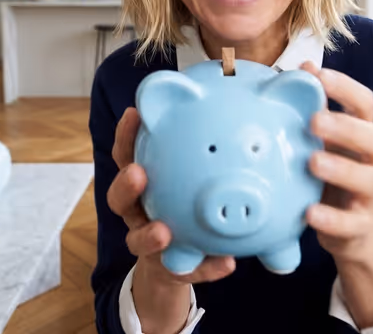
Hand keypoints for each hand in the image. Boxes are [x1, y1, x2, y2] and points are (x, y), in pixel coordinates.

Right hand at [107, 107, 234, 332]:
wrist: (179, 262)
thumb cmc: (186, 206)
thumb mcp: (194, 177)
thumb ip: (212, 150)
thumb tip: (253, 101)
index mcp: (145, 183)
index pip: (129, 155)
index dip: (127, 136)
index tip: (134, 114)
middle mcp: (140, 211)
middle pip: (119, 197)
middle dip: (125, 184)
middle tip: (138, 173)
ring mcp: (150, 242)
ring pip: (138, 239)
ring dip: (149, 234)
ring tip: (164, 231)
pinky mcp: (171, 269)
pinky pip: (187, 271)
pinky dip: (207, 268)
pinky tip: (227, 263)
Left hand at [300, 62, 372, 326]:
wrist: (348, 229)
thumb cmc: (327, 174)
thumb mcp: (319, 142)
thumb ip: (311, 108)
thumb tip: (296, 69)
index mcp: (362, 134)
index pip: (366, 104)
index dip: (346, 88)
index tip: (319, 75)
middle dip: (346, 127)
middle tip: (314, 121)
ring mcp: (371, 195)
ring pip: (369, 180)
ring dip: (341, 169)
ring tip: (312, 163)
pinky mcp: (361, 226)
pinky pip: (352, 224)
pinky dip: (332, 219)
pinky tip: (309, 213)